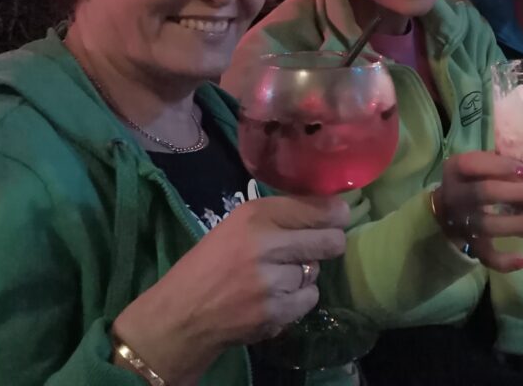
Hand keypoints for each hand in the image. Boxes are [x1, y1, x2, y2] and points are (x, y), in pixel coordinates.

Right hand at [112, 196, 347, 383]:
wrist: (181, 314)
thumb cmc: (210, 264)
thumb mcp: (237, 226)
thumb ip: (279, 216)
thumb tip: (329, 207)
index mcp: (254, 216)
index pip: (312, 207)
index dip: (335, 212)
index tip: (341, 215)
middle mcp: (264, 244)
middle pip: (328, 240)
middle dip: (332, 242)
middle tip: (327, 244)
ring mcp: (270, 281)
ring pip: (315, 271)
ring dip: (305, 274)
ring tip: (279, 276)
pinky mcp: (274, 312)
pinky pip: (309, 298)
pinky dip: (299, 298)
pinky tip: (277, 296)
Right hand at [433, 150, 522, 271]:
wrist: (444, 212)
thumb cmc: (470, 180)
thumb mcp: (477, 166)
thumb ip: (499, 163)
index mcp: (455, 169)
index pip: (473, 164)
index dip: (502, 166)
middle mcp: (454, 195)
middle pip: (485, 193)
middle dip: (520, 193)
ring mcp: (460, 222)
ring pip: (487, 225)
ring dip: (518, 224)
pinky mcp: (468, 245)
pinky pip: (485, 256)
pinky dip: (504, 261)